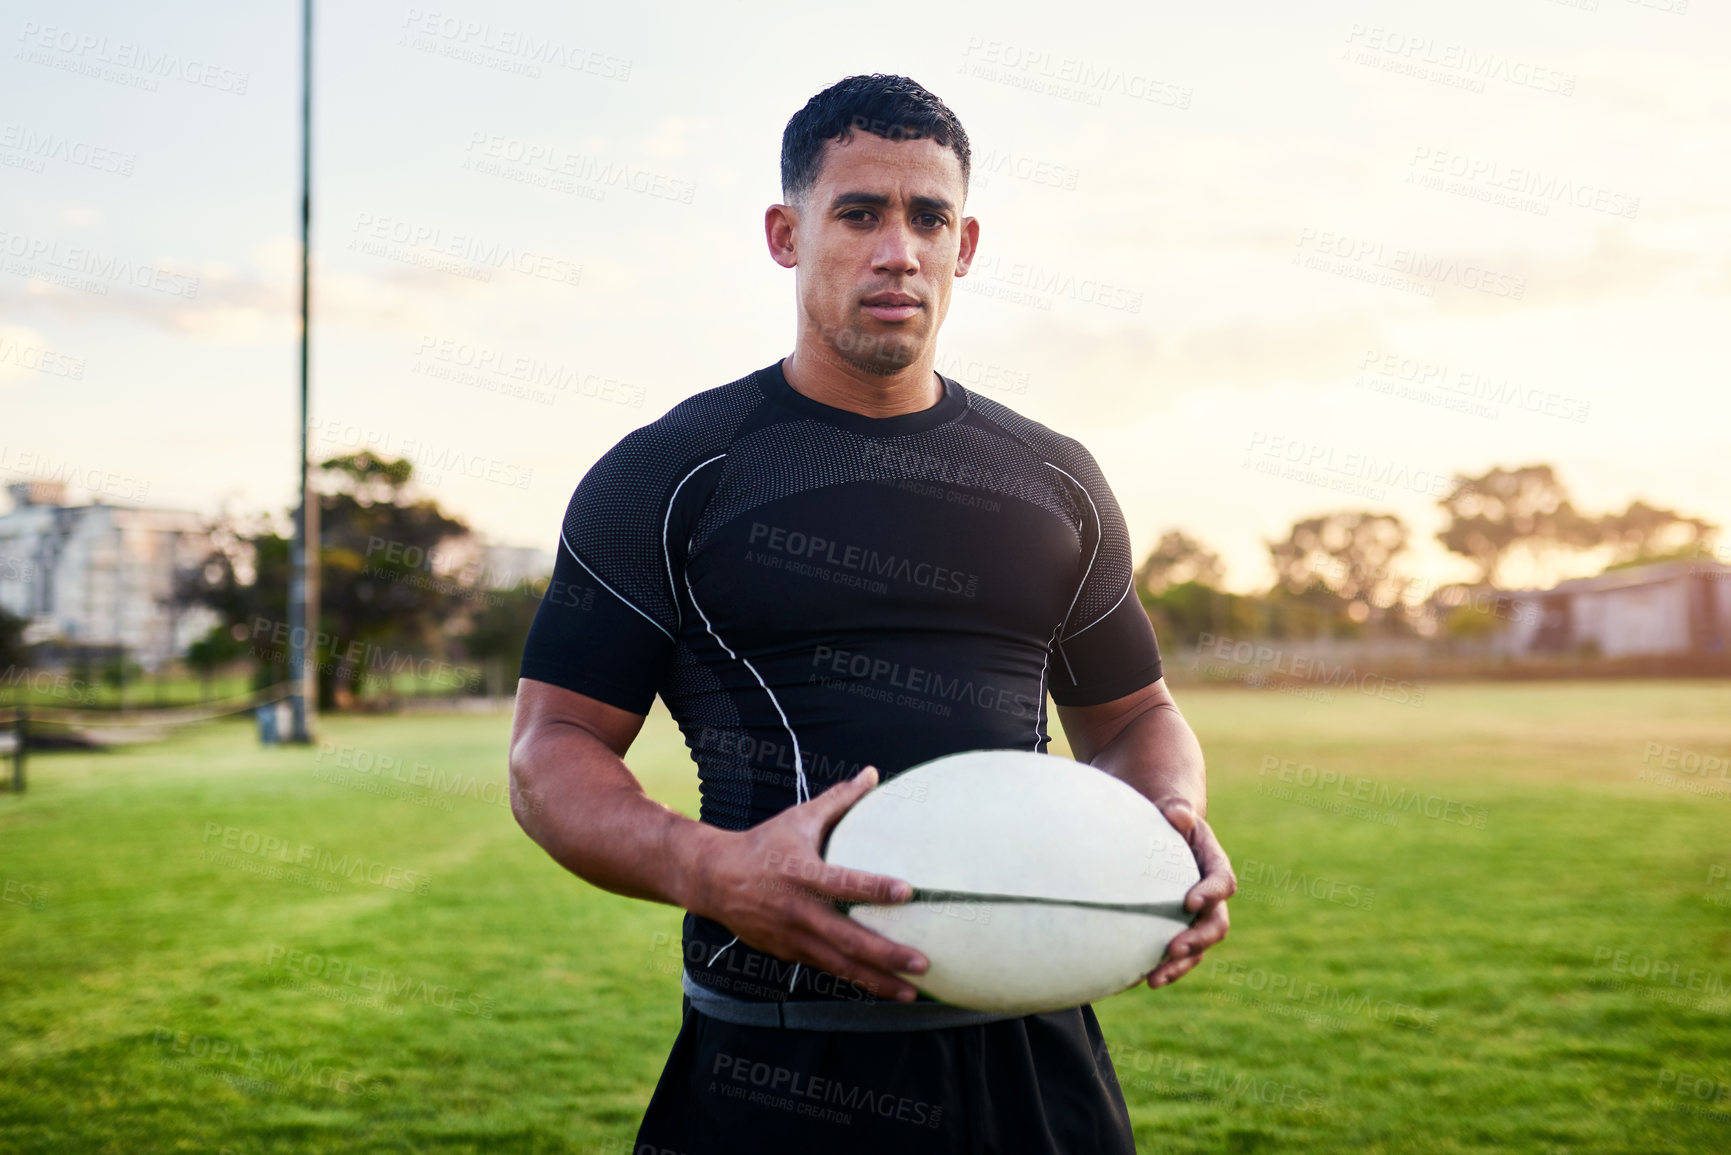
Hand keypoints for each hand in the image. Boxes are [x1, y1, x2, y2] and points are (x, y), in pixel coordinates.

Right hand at [684, 766, 929, 1001]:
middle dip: (886, 954)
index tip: (908, 891)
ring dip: (877, 980)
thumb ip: (839, 800)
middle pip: (847, 938)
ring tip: (912, 992)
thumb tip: (873, 773)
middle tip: (923, 962)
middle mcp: (798, 910)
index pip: (842, 883)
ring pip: (840, 965)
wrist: (713, 879)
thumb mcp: (799, 818)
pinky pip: (828, 969)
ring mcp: (792, 937)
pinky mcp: (789, 953)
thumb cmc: (764, 844)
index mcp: (801, 873)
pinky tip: (883, 989)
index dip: (874, 888)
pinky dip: (855, 981)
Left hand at [1146, 797, 1233, 988]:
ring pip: (1198, 948)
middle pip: (1216, 924)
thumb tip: (1178, 814)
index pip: (1222, 881)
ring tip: (1154, 979)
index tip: (1190, 902)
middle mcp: (1211, 895)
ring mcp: (1196, 916)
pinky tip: (1135, 980)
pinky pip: (1174, 954)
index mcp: (1214, 864)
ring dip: (1179, 966)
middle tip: (1175, 949)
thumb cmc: (1165, 818)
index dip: (1211, 893)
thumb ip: (1177, 810)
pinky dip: (1158, 967)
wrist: (1160, 831)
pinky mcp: (1177, 928)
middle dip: (1198, 940)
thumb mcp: (1171, 809)